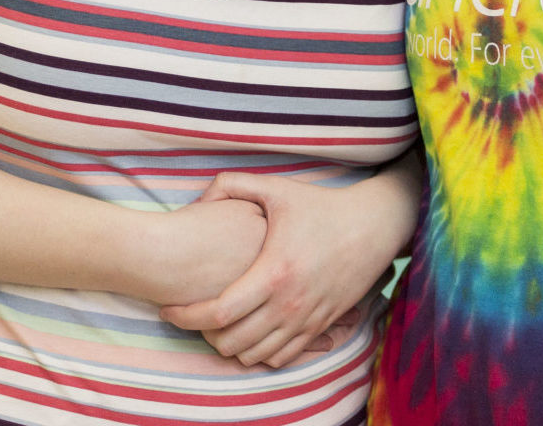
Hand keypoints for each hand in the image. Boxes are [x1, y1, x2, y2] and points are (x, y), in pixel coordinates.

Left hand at [157, 170, 405, 367]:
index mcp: (273, 272)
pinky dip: (260, 352)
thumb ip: (232, 185)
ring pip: (255, 355)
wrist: (373, 227)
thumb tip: (196, 198)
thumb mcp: (277, 188)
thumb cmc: (322, 206)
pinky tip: (251, 331)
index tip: (169, 308)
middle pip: (232, 342)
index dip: (186, 316)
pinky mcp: (320, 326)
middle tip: (192, 315)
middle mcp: (289, 303)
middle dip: (203, 334)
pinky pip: (282, 357)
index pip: (219, 312)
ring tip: (218, 324)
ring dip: (230, 345)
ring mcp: (306, 319)